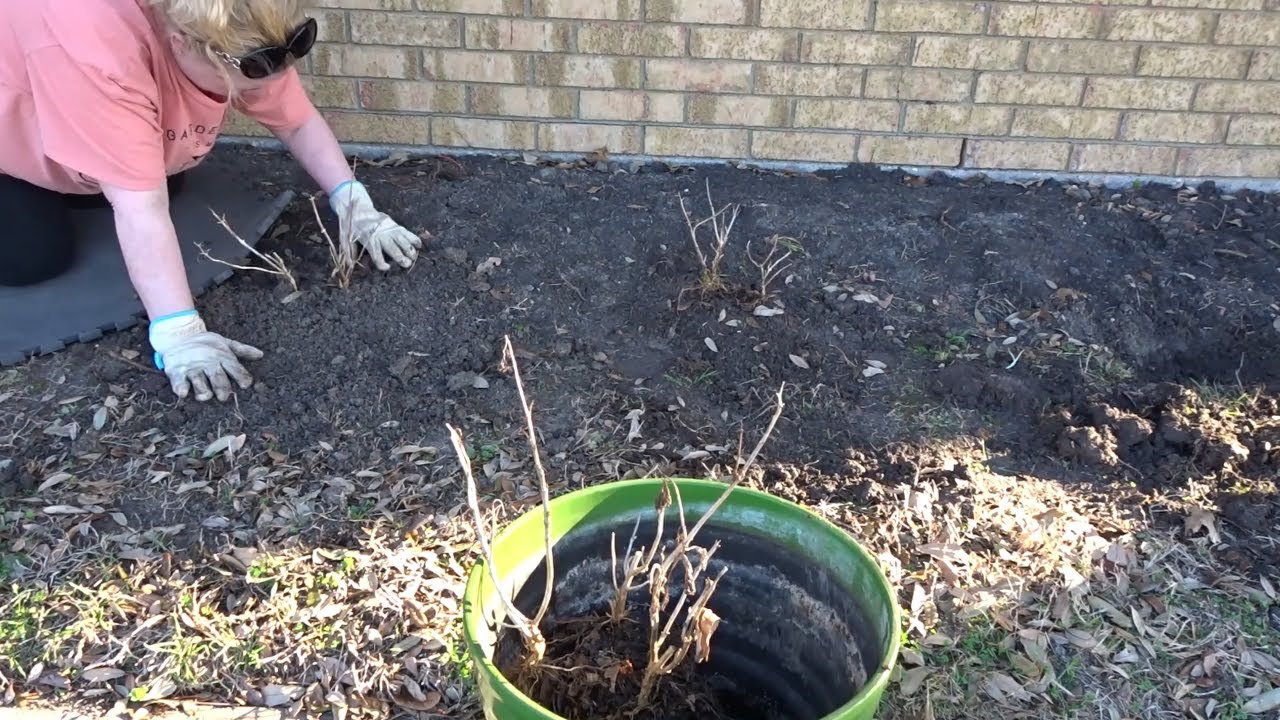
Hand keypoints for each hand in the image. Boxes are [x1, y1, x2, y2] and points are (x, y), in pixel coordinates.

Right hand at [148, 311, 263, 401]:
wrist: (178, 335)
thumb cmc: (204, 343)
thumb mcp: (224, 343)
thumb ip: (242, 350)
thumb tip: (260, 354)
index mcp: (222, 356)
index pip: (235, 368)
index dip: (241, 376)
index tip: (246, 384)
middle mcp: (208, 362)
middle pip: (217, 378)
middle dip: (222, 388)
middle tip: (224, 396)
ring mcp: (192, 367)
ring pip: (199, 382)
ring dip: (203, 390)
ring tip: (205, 395)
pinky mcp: (176, 371)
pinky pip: (179, 381)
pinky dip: (181, 388)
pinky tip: (183, 393)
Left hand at [328, 180, 424, 271]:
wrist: (360, 210)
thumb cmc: (353, 227)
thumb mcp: (347, 238)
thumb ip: (349, 251)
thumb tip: (350, 264)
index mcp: (370, 240)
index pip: (377, 255)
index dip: (382, 263)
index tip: (386, 267)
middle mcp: (382, 236)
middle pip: (393, 249)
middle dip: (401, 258)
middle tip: (407, 265)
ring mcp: (390, 230)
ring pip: (403, 242)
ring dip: (410, 250)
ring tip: (413, 258)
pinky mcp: (396, 226)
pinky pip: (407, 233)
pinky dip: (414, 239)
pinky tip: (419, 246)